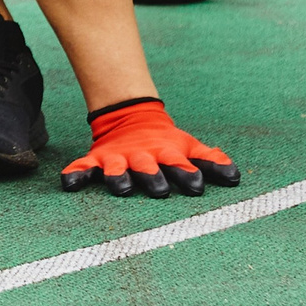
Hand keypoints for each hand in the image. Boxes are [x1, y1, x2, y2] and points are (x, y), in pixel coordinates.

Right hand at [59, 98, 240, 197]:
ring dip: (119, 178)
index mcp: (166, 154)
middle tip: (159, 190)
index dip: (188, 174)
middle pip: (148, 167)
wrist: (130, 116)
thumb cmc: (166, 143)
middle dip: (153, 177)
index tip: (197, 186)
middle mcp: (142, 156)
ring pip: (117, 169)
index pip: (180, 164)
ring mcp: (119, 158)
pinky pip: (83, 167)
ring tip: (121, 188)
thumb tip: (236, 177)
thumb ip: (210, 161)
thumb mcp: (187, 146)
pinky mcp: (98, 159)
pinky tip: (70, 183)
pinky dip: (76, 173)